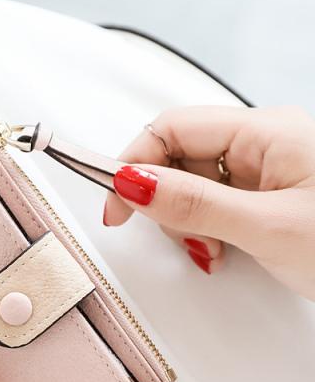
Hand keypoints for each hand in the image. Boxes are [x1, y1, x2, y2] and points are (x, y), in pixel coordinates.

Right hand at [104, 105, 314, 299]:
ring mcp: (265, 171)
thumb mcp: (267, 228)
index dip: (133, 164)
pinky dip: (205, 230)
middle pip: (178, 158)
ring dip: (186, 222)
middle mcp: (262, 144)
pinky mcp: (267, 197)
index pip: (172, 129)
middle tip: (175, 238)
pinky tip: (220, 251)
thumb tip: (133, 183)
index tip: (114, 207)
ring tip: (210, 252)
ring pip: (193, 185)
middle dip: (164, 201)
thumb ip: (195, 204)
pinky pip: (215, 204)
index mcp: (265, 132)